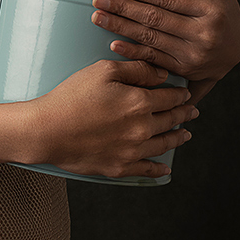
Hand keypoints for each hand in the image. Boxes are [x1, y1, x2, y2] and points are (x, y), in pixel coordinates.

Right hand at [31, 59, 197, 180]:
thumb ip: (136, 69)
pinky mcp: (119, 167)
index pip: (170, 98)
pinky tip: (165, 167)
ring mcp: (132, 151)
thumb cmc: (71, 97)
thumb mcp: (102, 71)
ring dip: (178, 138)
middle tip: (192, 111)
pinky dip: (159, 168)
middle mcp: (142, 129)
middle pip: (171, 121)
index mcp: (140, 103)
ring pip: (164, 145)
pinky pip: (147, 170)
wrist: (47, 130)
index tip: (185, 93)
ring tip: (185, 134)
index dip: (180, 94)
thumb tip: (162, 75)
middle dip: (184, 114)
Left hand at [91, 0, 239, 83]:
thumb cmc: (223, 9)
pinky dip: (133, 53)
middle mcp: (203, 35)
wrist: (238, 47)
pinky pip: (154, 59)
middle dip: (123, 9)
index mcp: (211, 10)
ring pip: (151, 39)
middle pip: (155, 19)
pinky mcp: (185, 70)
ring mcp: (193, 56)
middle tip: (99, 1)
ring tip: (100, 18)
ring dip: (121, 29)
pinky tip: (115, 44)